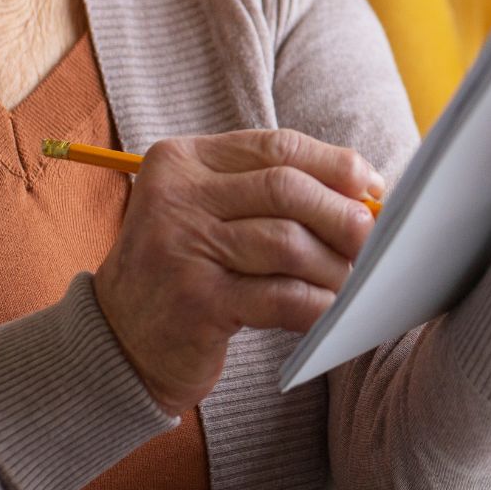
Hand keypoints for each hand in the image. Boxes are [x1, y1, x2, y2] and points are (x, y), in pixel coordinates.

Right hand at [91, 130, 384, 413]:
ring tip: (350, 281)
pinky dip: (317, 304)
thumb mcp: (207, 212)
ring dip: (333, 264)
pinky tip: (328, 312)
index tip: (370, 187)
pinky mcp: (197, 304)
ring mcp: (182, 249)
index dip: (334, 164)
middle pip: (286, 189)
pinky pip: (281, 297)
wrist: (118, 343)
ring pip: (288, 243)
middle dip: (341, 214)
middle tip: (371, 239)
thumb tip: (361, 190)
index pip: (275, 146)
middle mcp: (175, 197)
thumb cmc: (183, 270)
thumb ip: (266, 191)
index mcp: (181, 161)